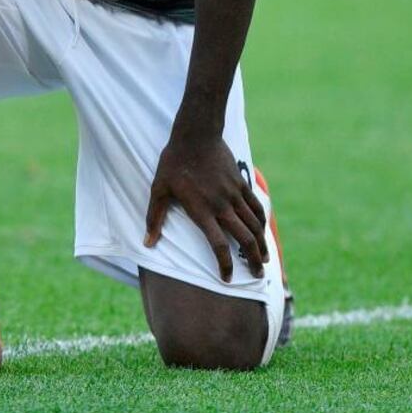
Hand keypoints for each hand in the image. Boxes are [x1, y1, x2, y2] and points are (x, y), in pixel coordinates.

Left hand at [143, 133, 268, 282]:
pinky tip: (263, 232)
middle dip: (252, 260)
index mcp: (201, 210)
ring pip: (254, 225)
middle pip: (244, 239)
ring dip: (261, 244)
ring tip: (264, 259)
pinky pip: (256, 207)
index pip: (218, 245)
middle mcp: (221, 205)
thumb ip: (153, 218)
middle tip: (257, 275)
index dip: (225, 264)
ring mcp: (234, 194)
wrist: (196, 134)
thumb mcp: (158, 189)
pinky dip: (262, 222)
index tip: (227, 278)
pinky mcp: (241, 183)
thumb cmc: (173, 162)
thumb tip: (147, 243)